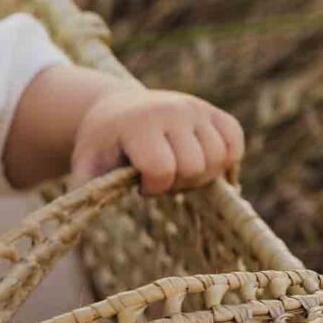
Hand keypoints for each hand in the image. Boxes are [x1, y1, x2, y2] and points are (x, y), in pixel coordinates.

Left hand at [70, 87, 244, 195]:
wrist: (115, 109)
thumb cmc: (102, 145)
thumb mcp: (87, 164)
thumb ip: (88, 188)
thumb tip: (86, 213)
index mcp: (140, 124)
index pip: (162, 170)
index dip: (152, 187)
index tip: (138, 183)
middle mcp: (173, 110)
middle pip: (195, 167)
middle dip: (177, 183)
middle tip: (157, 177)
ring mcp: (196, 109)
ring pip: (219, 157)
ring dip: (200, 174)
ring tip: (176, 168)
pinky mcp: (213, 112)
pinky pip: (235, 142)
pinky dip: (224, 159)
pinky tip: (200, 162)